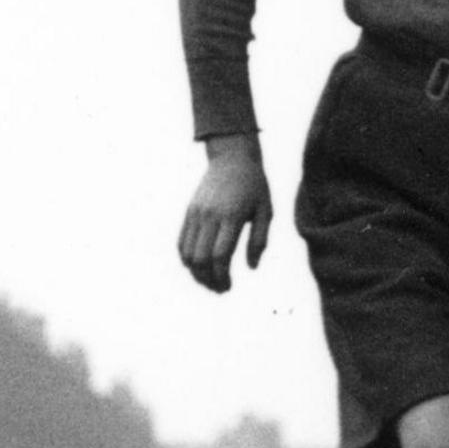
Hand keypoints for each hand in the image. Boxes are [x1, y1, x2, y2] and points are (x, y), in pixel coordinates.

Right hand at [177, 143, 271, 291]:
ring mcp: (196, 213)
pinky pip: (181, 242)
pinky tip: (198, 267)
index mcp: (232, 216)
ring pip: (187, 253)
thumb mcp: (266, 211)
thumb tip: (251, 268)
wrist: (232, 158)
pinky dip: (186, 259)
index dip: (222, 276)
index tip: (229, 286)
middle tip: (219, 289)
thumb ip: (260, 240)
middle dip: (207, 280)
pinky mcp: (189, 212)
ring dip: (195, 273)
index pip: (220, 255)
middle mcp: (210, 216)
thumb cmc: (255, 187)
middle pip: (200, 258)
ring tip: (209, 281)